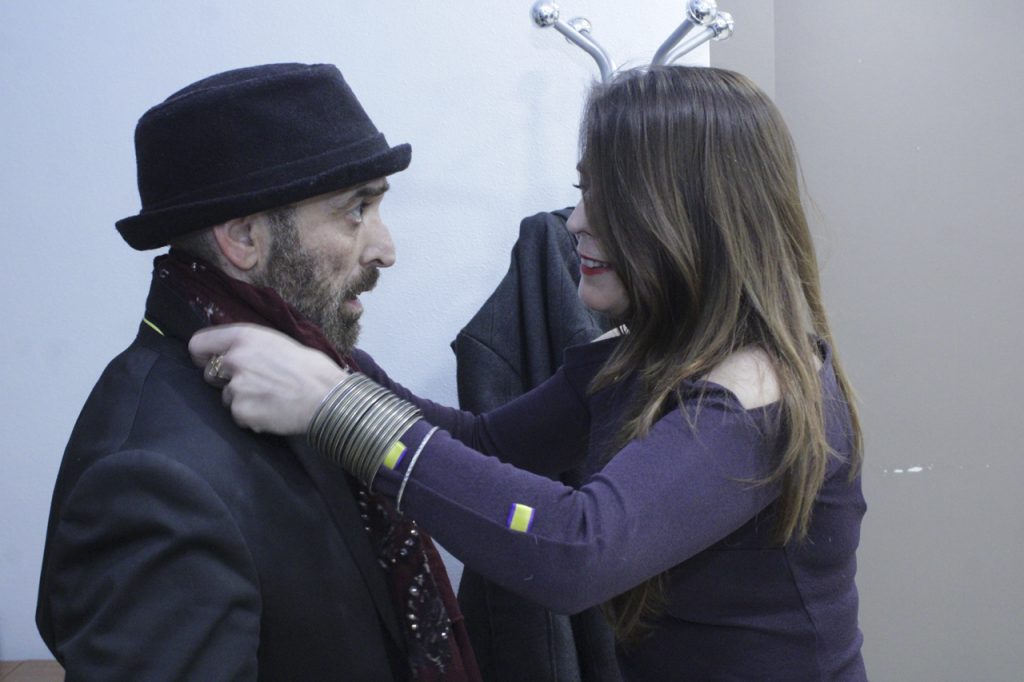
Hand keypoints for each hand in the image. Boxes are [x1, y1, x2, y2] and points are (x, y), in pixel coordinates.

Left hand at [189, 324, 347, 434]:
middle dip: (225, 379)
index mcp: (245, 337)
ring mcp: (236, 387)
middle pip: (210, 372)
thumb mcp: (280, 343)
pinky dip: (251, 417)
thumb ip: (253, 347)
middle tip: (252, 384)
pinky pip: (238, 416)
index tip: (209, 361)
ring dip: (243, 400)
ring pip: (226, 397)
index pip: (198, 344)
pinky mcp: (241, 411)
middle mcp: (235, 360)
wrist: (327, 398)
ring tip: (270, 399)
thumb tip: (237, 353)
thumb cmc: (312, 369)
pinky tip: (272, 412)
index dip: (203, 354)